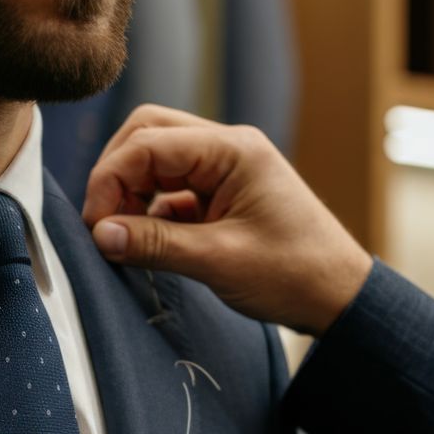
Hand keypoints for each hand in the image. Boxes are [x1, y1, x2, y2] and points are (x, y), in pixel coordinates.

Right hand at [82, 105, 373, 335]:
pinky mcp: (222, 196)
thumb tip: (99, 234)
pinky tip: (144, 242)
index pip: (148, 143)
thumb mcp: (219, 261)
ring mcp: (225, 170)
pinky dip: (150, 212)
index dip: (110, 180)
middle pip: (148, 136)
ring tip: (121, 237)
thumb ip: (155, 244)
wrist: (339, 297)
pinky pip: (171, 191)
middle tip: (102, 224)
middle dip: (116, 176)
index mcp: (233, 150)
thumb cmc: (294, 274)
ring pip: (157, 163)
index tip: (95, 226)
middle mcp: (227, 149)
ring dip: (131, 195)